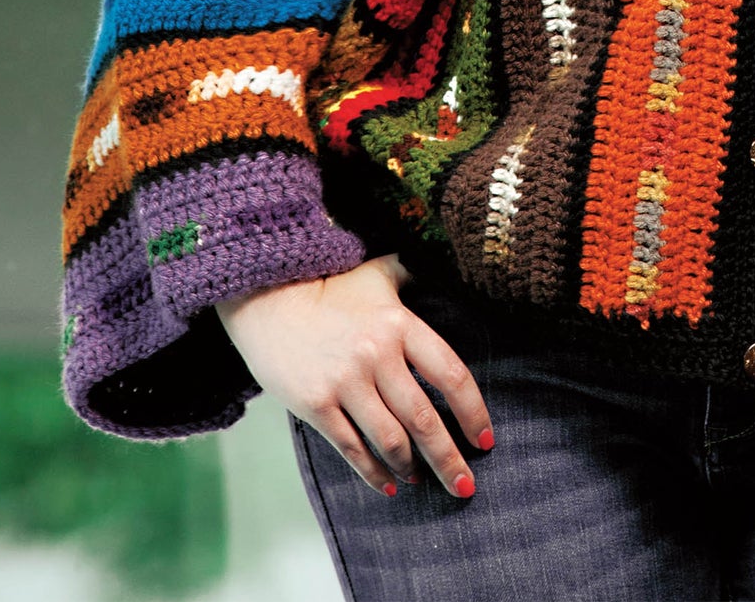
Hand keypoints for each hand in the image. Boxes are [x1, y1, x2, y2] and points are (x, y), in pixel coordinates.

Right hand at [215, 252, 494, 499]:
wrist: (270, 299)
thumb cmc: (331, 288)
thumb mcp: (377, 275)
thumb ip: (412, 275)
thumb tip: (444, 269)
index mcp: (399, 324)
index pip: (449, 373)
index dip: (472, 411)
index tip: (484, 439)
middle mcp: (376, 354)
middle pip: (423, 418)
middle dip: (448, 458)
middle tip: (466, 485)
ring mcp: (345, 382)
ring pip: (390, 439)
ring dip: (411, 466)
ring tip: (422, 479)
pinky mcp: (316, 404)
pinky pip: (351, 448)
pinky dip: (373, 472)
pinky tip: (388, 485)